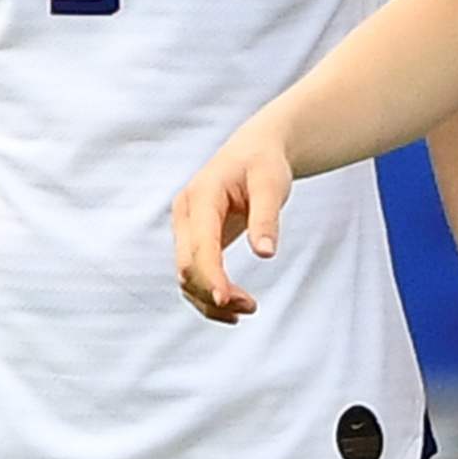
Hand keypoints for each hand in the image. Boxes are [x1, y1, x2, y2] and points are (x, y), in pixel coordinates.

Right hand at [174, 118, 296, 319]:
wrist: (254, 150)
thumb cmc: (263, 162)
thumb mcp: (271, 184)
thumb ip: (266, 218)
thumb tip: (264, 253)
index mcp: (200, 196)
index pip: (199, 245)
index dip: (210, 275)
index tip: (227, 300)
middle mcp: (185, 214)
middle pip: (187, 266)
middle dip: (213, 292)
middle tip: (251, 306)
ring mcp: (186, 229)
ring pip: (186, 276)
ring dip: (210, 299)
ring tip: (248, 308)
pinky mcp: (194, 241)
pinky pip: (195, 275)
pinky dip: (209, 294)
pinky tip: (233, 306)